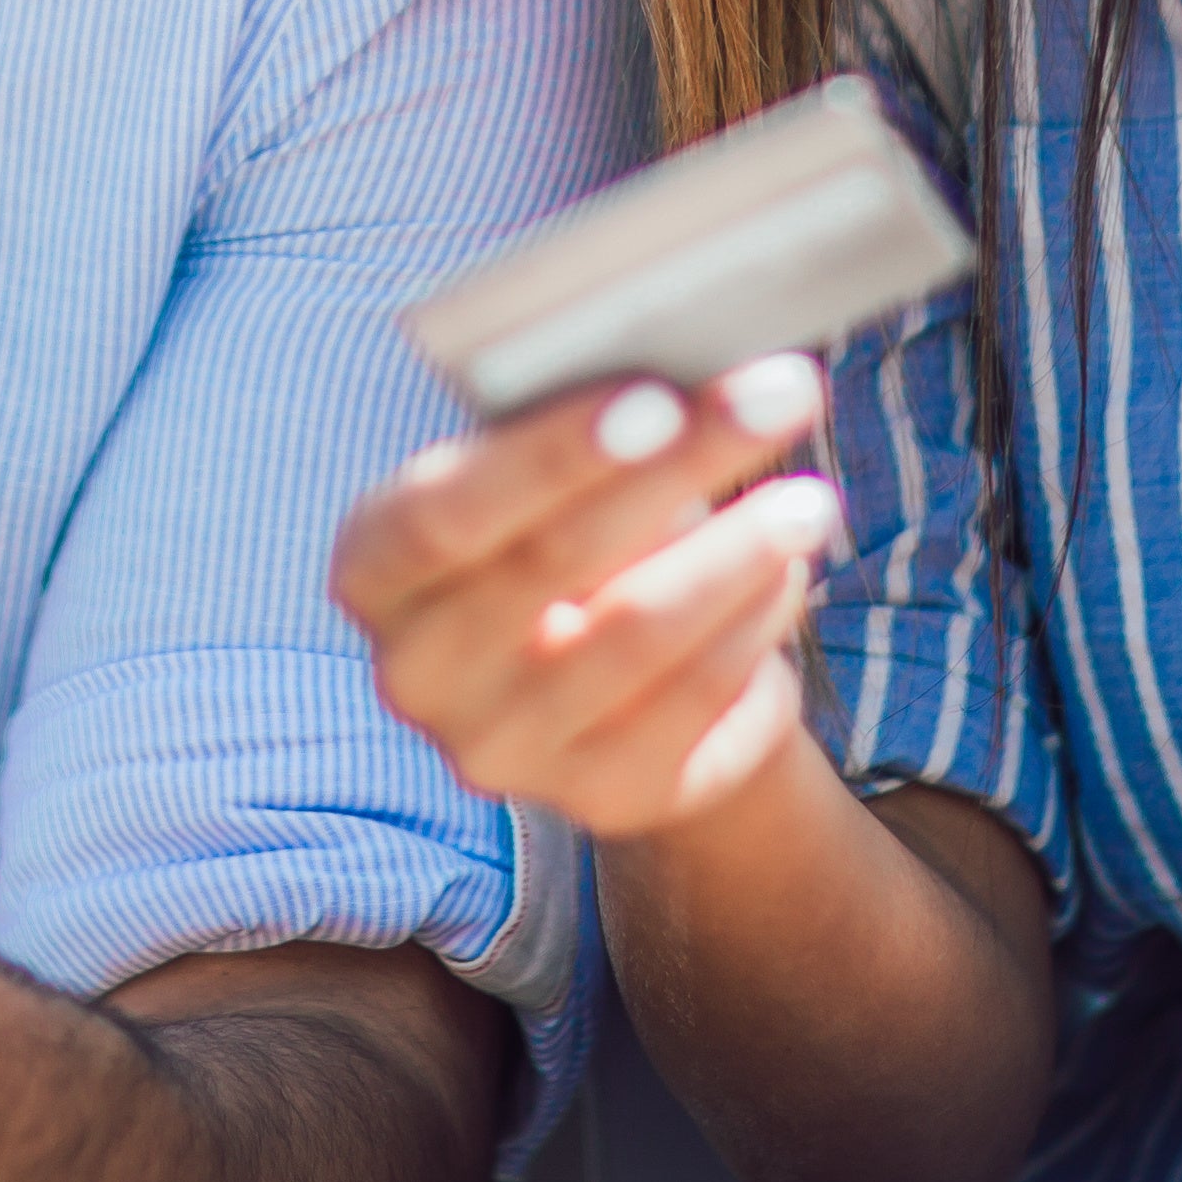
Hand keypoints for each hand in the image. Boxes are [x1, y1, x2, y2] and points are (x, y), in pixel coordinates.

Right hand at [327, 355, 840, 840]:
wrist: (597, 660)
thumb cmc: (560, 520)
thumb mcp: (541, 467)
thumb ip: (579, 428)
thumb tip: (695, 382)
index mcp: (373, 572)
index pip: (442, 515)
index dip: (549, 457)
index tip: (658, 398)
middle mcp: (416, 677)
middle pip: (554, 565)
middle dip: (682, 471)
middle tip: (780, 399)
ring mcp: (501, 753)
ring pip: (637, 638)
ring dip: (739, 558)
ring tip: (808, 500)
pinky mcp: (598, 799)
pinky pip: (694, 704)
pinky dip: (751, 626)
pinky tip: (788, 571)